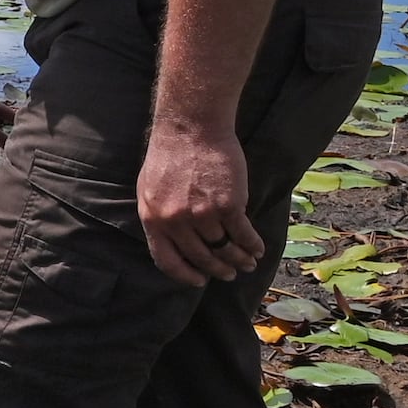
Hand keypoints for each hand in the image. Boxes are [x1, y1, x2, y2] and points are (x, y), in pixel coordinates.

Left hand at [138, 122, 260, 284]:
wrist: (191, 127)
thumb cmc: (170, 154)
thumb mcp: (149, 189)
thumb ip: (160, 216)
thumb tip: (172, 240)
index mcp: (153, 219)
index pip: (167, 261)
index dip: (184, 275)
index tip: (199, 281)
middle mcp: (176, 221)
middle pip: (201, 257)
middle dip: (218, 270)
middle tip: (229, 274)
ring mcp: (202, 214)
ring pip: (224, 248)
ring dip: (239, 260)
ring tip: (247, 263)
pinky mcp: (228, 205)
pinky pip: (243, 234)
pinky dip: (253, 245)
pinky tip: (257, 248)